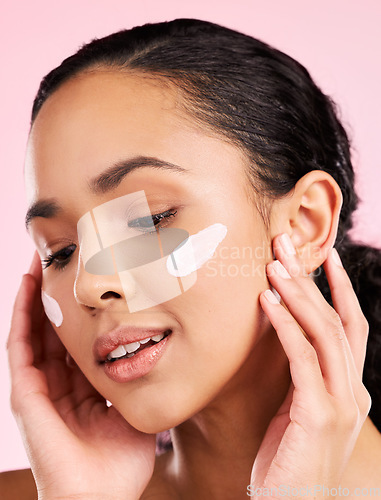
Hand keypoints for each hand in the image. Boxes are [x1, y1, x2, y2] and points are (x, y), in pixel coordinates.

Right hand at [7, 252, 155, 499]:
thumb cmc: (121, 462)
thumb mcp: (137, 408)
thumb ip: (142, 380)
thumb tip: (165, 349)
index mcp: (82, 385)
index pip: (78, 338)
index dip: (81, 308)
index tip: (90, 278)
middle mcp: (58, 381)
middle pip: (54, 327)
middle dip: (57, 293)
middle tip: (63, 257)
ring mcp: (39, 386)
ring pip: (33, 329)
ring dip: (35, 295)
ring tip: (42, 260)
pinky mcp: (25, 392)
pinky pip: (20, 346)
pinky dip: (21, 315)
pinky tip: (27, 287)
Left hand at [250, 234, 370, 494]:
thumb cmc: (289, 459)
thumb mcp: (298, 410)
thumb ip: (302, 375)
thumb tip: (284, 334)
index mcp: (350, 387)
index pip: (349, 326)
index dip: (339, 289)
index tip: (324, 257)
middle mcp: (353, 390)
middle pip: (336, 320)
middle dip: (311, 279)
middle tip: (286, 244)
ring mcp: (341, 403)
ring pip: (323, 332)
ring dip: (298, 293)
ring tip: (274, 263)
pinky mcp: (319, 416)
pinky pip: (301, 358)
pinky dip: (284, 325)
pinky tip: (266, 300)